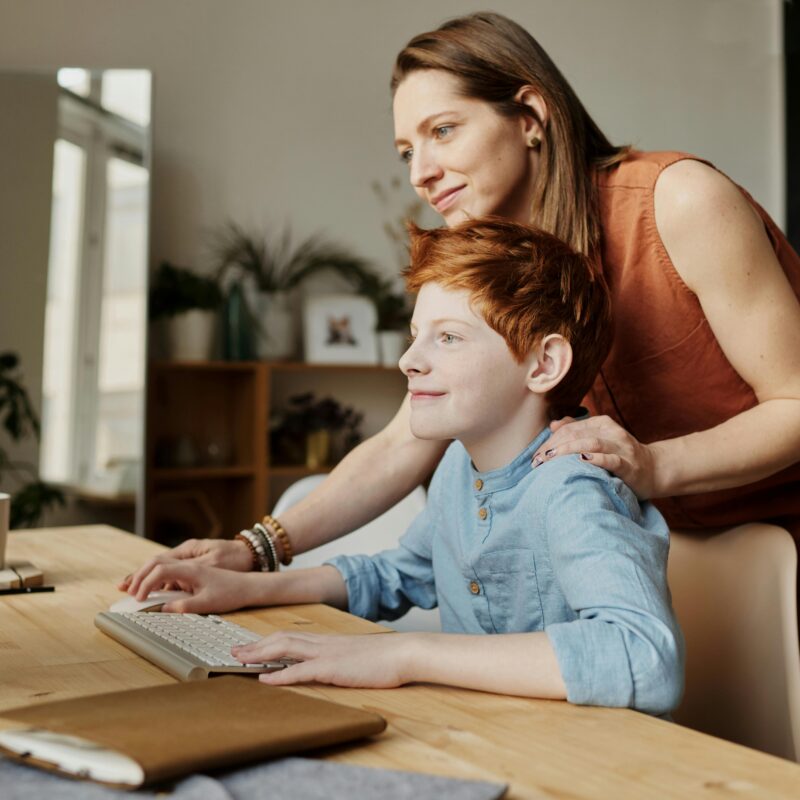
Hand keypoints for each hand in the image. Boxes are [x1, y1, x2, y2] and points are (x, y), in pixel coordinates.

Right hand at [130, 562, 261, 614]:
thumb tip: (163, 609)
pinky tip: (148, 589)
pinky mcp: (191, 571)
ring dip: (145, 576)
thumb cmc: (231, 592)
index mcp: (192, 567)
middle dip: (138, 575)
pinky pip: (168, 571)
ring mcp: (190, 565)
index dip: (145, 583)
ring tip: (129, 588)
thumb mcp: (208, 603)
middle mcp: (189, 562)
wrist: (248, 585)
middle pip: (156, 562)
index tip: (138, 598)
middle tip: (123, 590)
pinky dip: (155, 579)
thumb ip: (185, 606)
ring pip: (161, 565)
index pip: (161, 569)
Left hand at [232, 631, 415, 688]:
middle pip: (282, 638)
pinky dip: (280, 675)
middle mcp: (324, 642)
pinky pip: (301, 670)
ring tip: (240, 660)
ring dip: (260, 654)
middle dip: (256, 645)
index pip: (292, 636)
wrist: (404, 652)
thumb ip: (342, 656)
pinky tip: (265, 679)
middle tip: (235, 651)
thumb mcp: (358, 655)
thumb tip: (332, 663)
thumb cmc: (386, 657)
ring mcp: (327, 653)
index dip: (269, 640)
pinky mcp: (333, 668)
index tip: (252, 645)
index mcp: (329, 640)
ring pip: (286, 648)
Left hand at [532, 415, 660, 498]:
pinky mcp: (629, 465)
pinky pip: (612, 460)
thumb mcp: (600, 439)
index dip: (550, 441)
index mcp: (602, 424)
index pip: (570, 428)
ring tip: (551, 459)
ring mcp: (621, 448)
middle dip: (554, 446)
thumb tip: (554, 425)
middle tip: (538, 461)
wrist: (654, 470)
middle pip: (577, 434)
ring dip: (568, 450)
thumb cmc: (620, 456)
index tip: (536, 456)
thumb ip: (577, 430)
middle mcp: (611, 432)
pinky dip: (596, 459)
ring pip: (591, 443)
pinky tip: (582, 460)